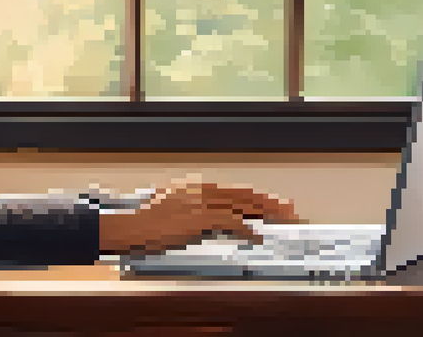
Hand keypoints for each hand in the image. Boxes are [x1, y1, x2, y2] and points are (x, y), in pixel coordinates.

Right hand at [97, 176, 304, 255]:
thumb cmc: (148, 221)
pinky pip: (231, 222)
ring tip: (283, 220)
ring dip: (266, 214)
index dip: (258, 196)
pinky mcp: (200, 217)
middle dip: (270, 203)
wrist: (132, 227)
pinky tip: (257, 236)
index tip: (275, 203)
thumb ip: (191, 205)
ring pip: (243, 206)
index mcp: (198, 186)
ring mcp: (202, 202)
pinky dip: (247, 230)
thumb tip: (209, 214)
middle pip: (245, 195)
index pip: (236, 190)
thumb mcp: (172, 205)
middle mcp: (203, 189)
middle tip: (290, 210)